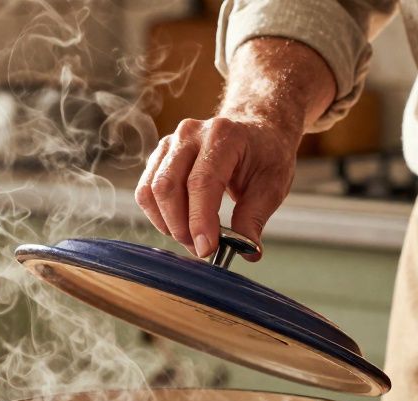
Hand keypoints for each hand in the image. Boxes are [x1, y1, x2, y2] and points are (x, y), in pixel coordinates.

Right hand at [135, 114, 298, 258]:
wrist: (256, 130)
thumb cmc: (265, 155)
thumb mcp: (272, 186)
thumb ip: (254, 218)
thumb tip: (247, 252)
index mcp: (223, 135)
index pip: (202, 182)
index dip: (200, 220)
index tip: (206, 249)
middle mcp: (191, 134)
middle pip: (168, 186)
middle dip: (181, 226)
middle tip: (201, 249)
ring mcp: (171, 143)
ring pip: (151, 191)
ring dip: (167, 224)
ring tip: (191, 239)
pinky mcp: (159, 157)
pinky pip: (146, 192)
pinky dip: (159, 216)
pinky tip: (180, 226)